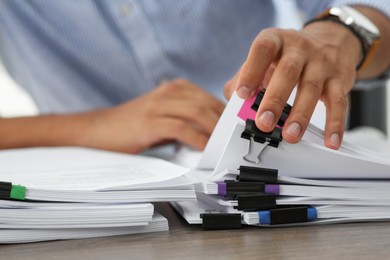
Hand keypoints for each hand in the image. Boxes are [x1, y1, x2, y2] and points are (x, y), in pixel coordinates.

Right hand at [88, 78, 224, 152]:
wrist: (100, 129)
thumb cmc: (135, 125)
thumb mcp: (164, 115)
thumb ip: (186, 118)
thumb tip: (214, 133)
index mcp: (175, 88)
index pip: (211, 99)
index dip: (227, 116)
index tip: (237, 132)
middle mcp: (169, 92)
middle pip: (208, 104)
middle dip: (225, 125)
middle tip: (236, 142)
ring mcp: (158, 105)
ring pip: (198, 113)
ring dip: (215, 132)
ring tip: (224, 147)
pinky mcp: (150, 122)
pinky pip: (182, 128)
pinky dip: (197, 139)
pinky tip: (204, 149)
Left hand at [225, 22, 362, 148]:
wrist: (331, 40)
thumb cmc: (289, 55)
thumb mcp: (265, 58)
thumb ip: (245, 77)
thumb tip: (233, 106)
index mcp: (276, 40)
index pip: (263, 49)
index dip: (252, 71)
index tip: (242, 94)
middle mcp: (299, 49)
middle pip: (287, 72)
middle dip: (274, 100)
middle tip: (264, 123)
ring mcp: (321, 63)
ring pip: (312, 88)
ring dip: (301, 115)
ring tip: (290, 135)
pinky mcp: (339, 79)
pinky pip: (339, 102)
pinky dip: (334, 124)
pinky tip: (330, 141)